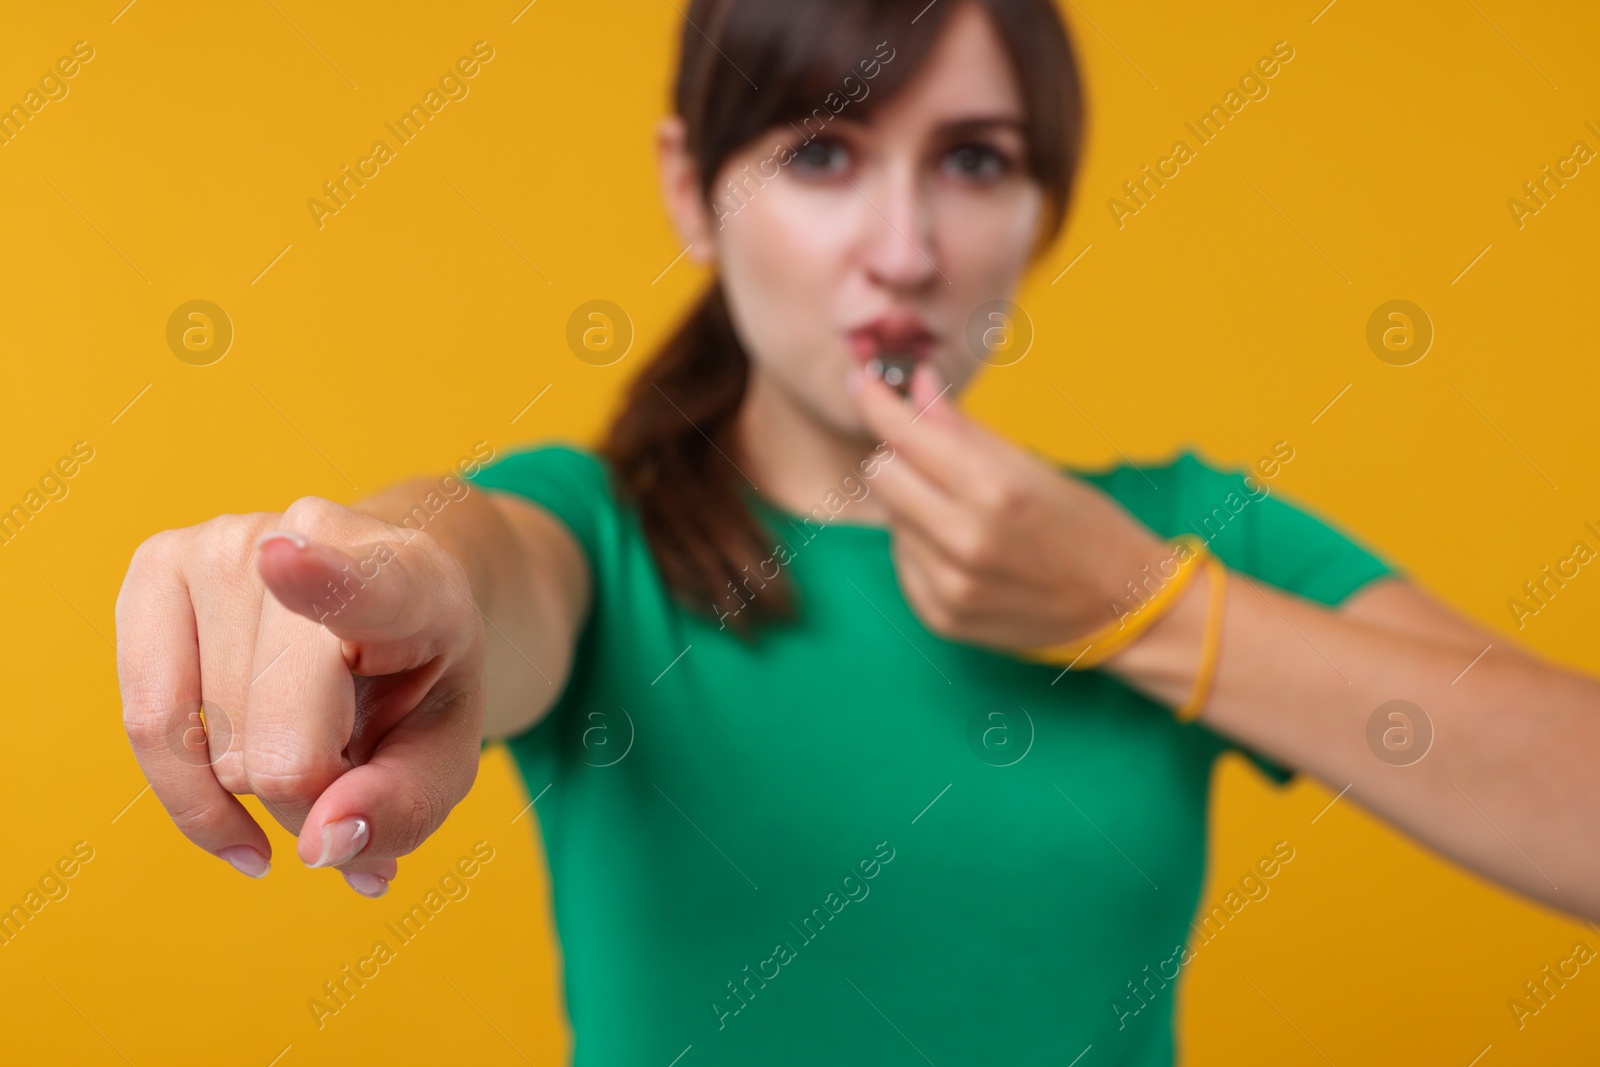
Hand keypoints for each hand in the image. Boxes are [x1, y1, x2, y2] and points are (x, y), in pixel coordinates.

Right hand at [114, 496, 485, 895]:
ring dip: (257, 790)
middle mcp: (316, 534)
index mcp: (415, 578)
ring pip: (214, 748)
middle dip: (313, 797)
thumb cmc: (413, 686)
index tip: (284, 559)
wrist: (377, 602)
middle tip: (353, 767)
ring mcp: (225, 543)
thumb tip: (320, 842)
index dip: (325, 581)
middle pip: (282, 743)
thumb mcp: (444, 757)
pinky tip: (237, 811)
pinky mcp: (157, 567)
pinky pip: (148, 725)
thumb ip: (403, 807)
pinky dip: (193, 794)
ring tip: (308, 745)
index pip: (366, 585)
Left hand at [848, 360, 1170, 653]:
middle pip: (881, 475)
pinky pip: (903, 562)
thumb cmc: (1086, 526)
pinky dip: (921, 545)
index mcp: (994, 490)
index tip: (863, 381)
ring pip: (890, 519)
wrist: (1122, 607)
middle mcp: (965, 540)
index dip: (877, 402)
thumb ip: (964, 428)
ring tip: (963, 511)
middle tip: (931, 454)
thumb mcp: (1033, 467)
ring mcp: (949, 586)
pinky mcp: (941, 617)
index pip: (905, 435)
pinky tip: (961, 547)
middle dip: (900, 456)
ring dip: (913, 504)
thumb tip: (918, 383)